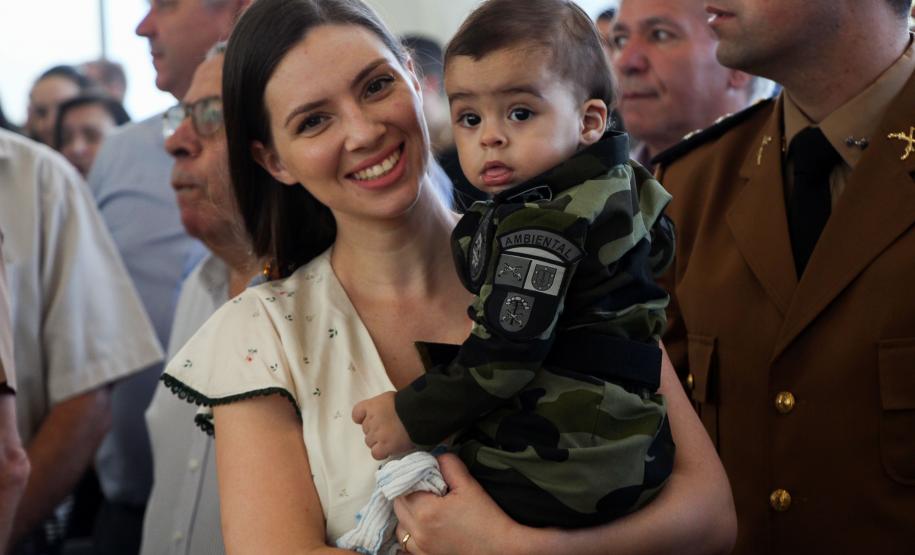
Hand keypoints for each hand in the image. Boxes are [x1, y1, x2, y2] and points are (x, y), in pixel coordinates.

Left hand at [352, 391, 413, 459]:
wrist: (420, 413)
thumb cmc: (410, 403)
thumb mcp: (392, 398)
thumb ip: (383, 406)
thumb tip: (384, 412)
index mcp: (372, 406)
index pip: (357, 413)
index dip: (363, 418)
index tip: (371, 419)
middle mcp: (371, 420)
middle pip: (366, 429)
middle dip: (376, 430)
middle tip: (390, 429)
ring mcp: (377, 434)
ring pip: (370, 442)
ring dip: (379, 441)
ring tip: (394, 437)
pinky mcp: (384, 446)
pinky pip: (376, 453)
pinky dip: (382, 452)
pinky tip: (391, 448)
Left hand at [392, 453, 518, 554]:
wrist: (500, 548)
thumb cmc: (487, 519)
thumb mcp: (469, 485)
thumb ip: (449, 465)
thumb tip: (435, 458)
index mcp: (426, 511)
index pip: (404, 486)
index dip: (413, 478)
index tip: (424, 475)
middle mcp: (418, 531)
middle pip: (398, 505)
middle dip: (408, 493)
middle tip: (426, 489)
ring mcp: (420, 548)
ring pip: (399, 524)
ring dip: (407, 513)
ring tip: (425, 507)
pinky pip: (406, 542)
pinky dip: (411, 532)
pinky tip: (425, 526)